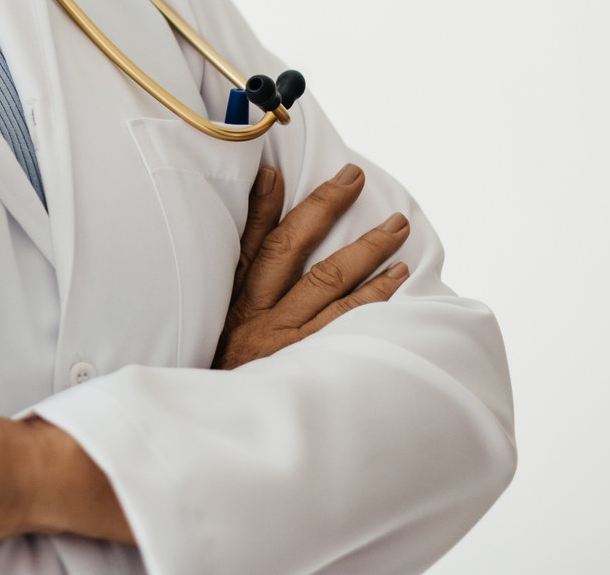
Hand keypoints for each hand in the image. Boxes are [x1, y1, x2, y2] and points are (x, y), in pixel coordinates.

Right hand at [215, 163, 411, 369]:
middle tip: (353, 177)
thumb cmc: (227, 383)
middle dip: (323, 208)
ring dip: (364, 248)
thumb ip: (236, 297)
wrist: (226, 438)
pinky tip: (397, 277)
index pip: (246, 243)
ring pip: (327, 282)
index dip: (260, 206)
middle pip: (291, 250)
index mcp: (231, 305)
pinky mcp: (309, 364)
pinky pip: (346, 323)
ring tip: (395, 226)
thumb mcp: (212, 336)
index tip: (276, 172)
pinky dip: (373, 297)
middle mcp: (257, 316)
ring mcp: (285, 339)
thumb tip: (258, 249)